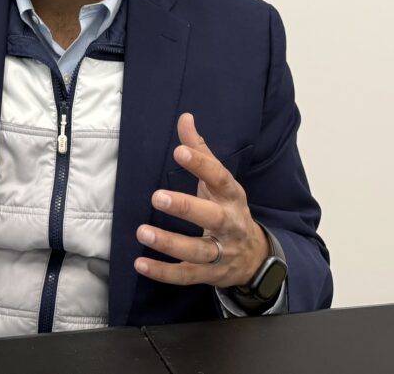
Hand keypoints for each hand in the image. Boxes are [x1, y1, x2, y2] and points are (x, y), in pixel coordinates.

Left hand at [134, 113, 268, 288]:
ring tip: (142, 231)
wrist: (254, 257)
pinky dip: (163, 272)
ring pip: (198, 250)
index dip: (201, 165)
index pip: (220, 178)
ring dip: (170, 243)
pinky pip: (186, 275)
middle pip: (212, 217)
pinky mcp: (209, 274)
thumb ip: (201, 151)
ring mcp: (221, 252)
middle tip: (157, 196)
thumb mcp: (219, 181)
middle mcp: (230, 224)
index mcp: (232, 197)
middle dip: (186, 208)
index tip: (179, 152)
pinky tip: (140, 263)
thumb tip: (185, 118)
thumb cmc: (227, 210)